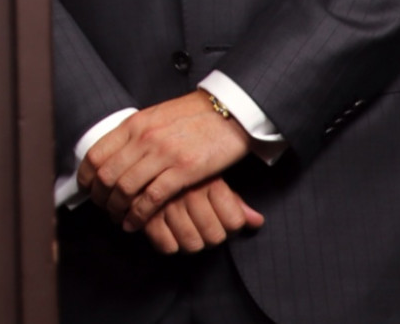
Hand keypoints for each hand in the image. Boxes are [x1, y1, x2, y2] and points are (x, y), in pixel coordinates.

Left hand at [77, 91, 250, 229]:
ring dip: (117, 209)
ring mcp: (163, 154)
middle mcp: (143, 138)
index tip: (87, 189)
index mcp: (134, 124)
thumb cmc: (193, 115)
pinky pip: (152, 197)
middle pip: (107, 174)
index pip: (96, 154)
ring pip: (126, 188)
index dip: (87, 177)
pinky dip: (139, 214)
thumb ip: (135, 133)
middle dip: (100, 198)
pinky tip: (136, 223)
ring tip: (118, 218)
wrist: (229, 110)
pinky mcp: (184, 170)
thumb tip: (116, 152)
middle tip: (103, 209)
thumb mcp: (156, 116)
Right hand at [139, 176, 263, 253]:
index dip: (231, 228)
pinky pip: (167, 245)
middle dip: (211, 238)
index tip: (223, 223)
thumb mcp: (212, 177)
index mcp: (208, 181)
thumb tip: (257, 222)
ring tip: (186, 231)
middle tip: (203, 229)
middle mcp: (188, 192)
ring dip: (191, 242)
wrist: (143, 154)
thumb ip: (235, 201)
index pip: (234, 222)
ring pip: (192, 244)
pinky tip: (168, 232)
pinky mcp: (145, 215)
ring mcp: (166, 204)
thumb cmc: (184, 168)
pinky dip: (169, 244)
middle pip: (215, 237)